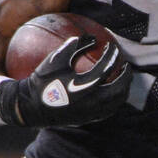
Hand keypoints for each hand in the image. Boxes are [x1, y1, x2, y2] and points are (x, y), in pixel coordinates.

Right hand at [0, 33, 130, 126]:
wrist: (31, 107)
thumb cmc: (43, 80)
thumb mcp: (56, 59)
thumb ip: (75, 45)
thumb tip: (92, 38)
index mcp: (85, 86)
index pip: (107, 68)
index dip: (112, 55)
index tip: (112, 47)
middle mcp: (92, 102)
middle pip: (119, 88)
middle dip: (126, 75)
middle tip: (126, 64)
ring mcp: (92, 113)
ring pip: (117, 102)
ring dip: (123, 88)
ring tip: (122, 77)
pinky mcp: (89, 119)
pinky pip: (109, 109)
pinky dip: (115, 99)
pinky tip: (112, 90)